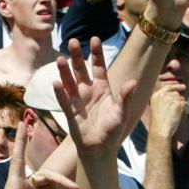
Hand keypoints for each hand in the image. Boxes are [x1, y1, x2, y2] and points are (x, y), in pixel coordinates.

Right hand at [52, 37, 135, 156]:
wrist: (100, 148)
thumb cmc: (113, 130)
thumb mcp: (122, 113)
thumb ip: (125, 97)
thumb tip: (132, 82)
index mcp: (102, 89)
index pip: (99, 67)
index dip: (97, 54)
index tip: (94, 39)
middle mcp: (88, 91)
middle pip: (81, 70)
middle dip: (77, 56)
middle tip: (72, 41)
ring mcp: (78, 101)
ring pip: (70, 82)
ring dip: (64, 71)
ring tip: (60, 59)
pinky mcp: (70, 113)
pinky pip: (64, 101)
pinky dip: (60, 93)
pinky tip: (56, 83)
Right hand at [149, 83, 186, 138]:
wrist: (159, 130)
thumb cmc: (158, 122)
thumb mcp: (157, 107)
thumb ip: (164, 99)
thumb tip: (177, 94)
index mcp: (156, 96)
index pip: (168, 87)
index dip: (176, 86)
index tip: (183, 87)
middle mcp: (162, 95)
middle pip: (176, 93)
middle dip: (178, 100)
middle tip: (174, 110)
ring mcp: (170, 99)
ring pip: (182, 98)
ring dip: (181, 106)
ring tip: (174, 114)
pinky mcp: (177, 104)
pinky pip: (185, 104)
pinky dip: (184, 109)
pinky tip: (178, 115)